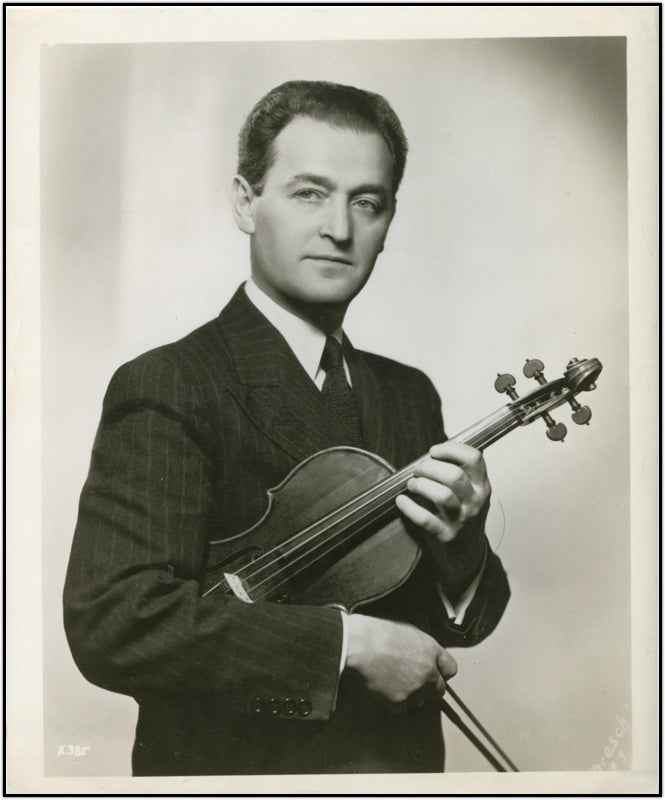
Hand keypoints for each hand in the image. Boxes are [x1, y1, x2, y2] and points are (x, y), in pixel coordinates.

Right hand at [345, 614, 456, 710]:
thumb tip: (421, 654)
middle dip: (427, 687)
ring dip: (409, 695)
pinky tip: (382, 687)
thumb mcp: (404, 630)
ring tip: (390, 680)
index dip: (441, 672)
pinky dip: (393, 701)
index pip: (450, 668)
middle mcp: (427, 671)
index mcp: (430, 650)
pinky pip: (401, 707)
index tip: (435, 674)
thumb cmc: (374, 632)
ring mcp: (415, 688)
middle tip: (411, 681)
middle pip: (439, 690)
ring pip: (419, 700)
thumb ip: (419, 645)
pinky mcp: (399, 701)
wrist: (356, 645)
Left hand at [395, 441, 489, 595]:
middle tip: (417, 469)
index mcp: (482, 485)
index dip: (451, 449)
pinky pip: (426, 519)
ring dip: (421, 485)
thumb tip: (431, 452)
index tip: (433, 451)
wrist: (468, 553)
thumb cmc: (463, 514)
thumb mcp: (470, 491)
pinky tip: (401, 501)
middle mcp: (475, 501)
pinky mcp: (447, 535)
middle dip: (429, 467)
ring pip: (442, 495)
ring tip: (411, 484)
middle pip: (454, 476)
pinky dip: (410, 508)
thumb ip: (458, 471)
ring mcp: (462, 519)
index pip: (474, 458)